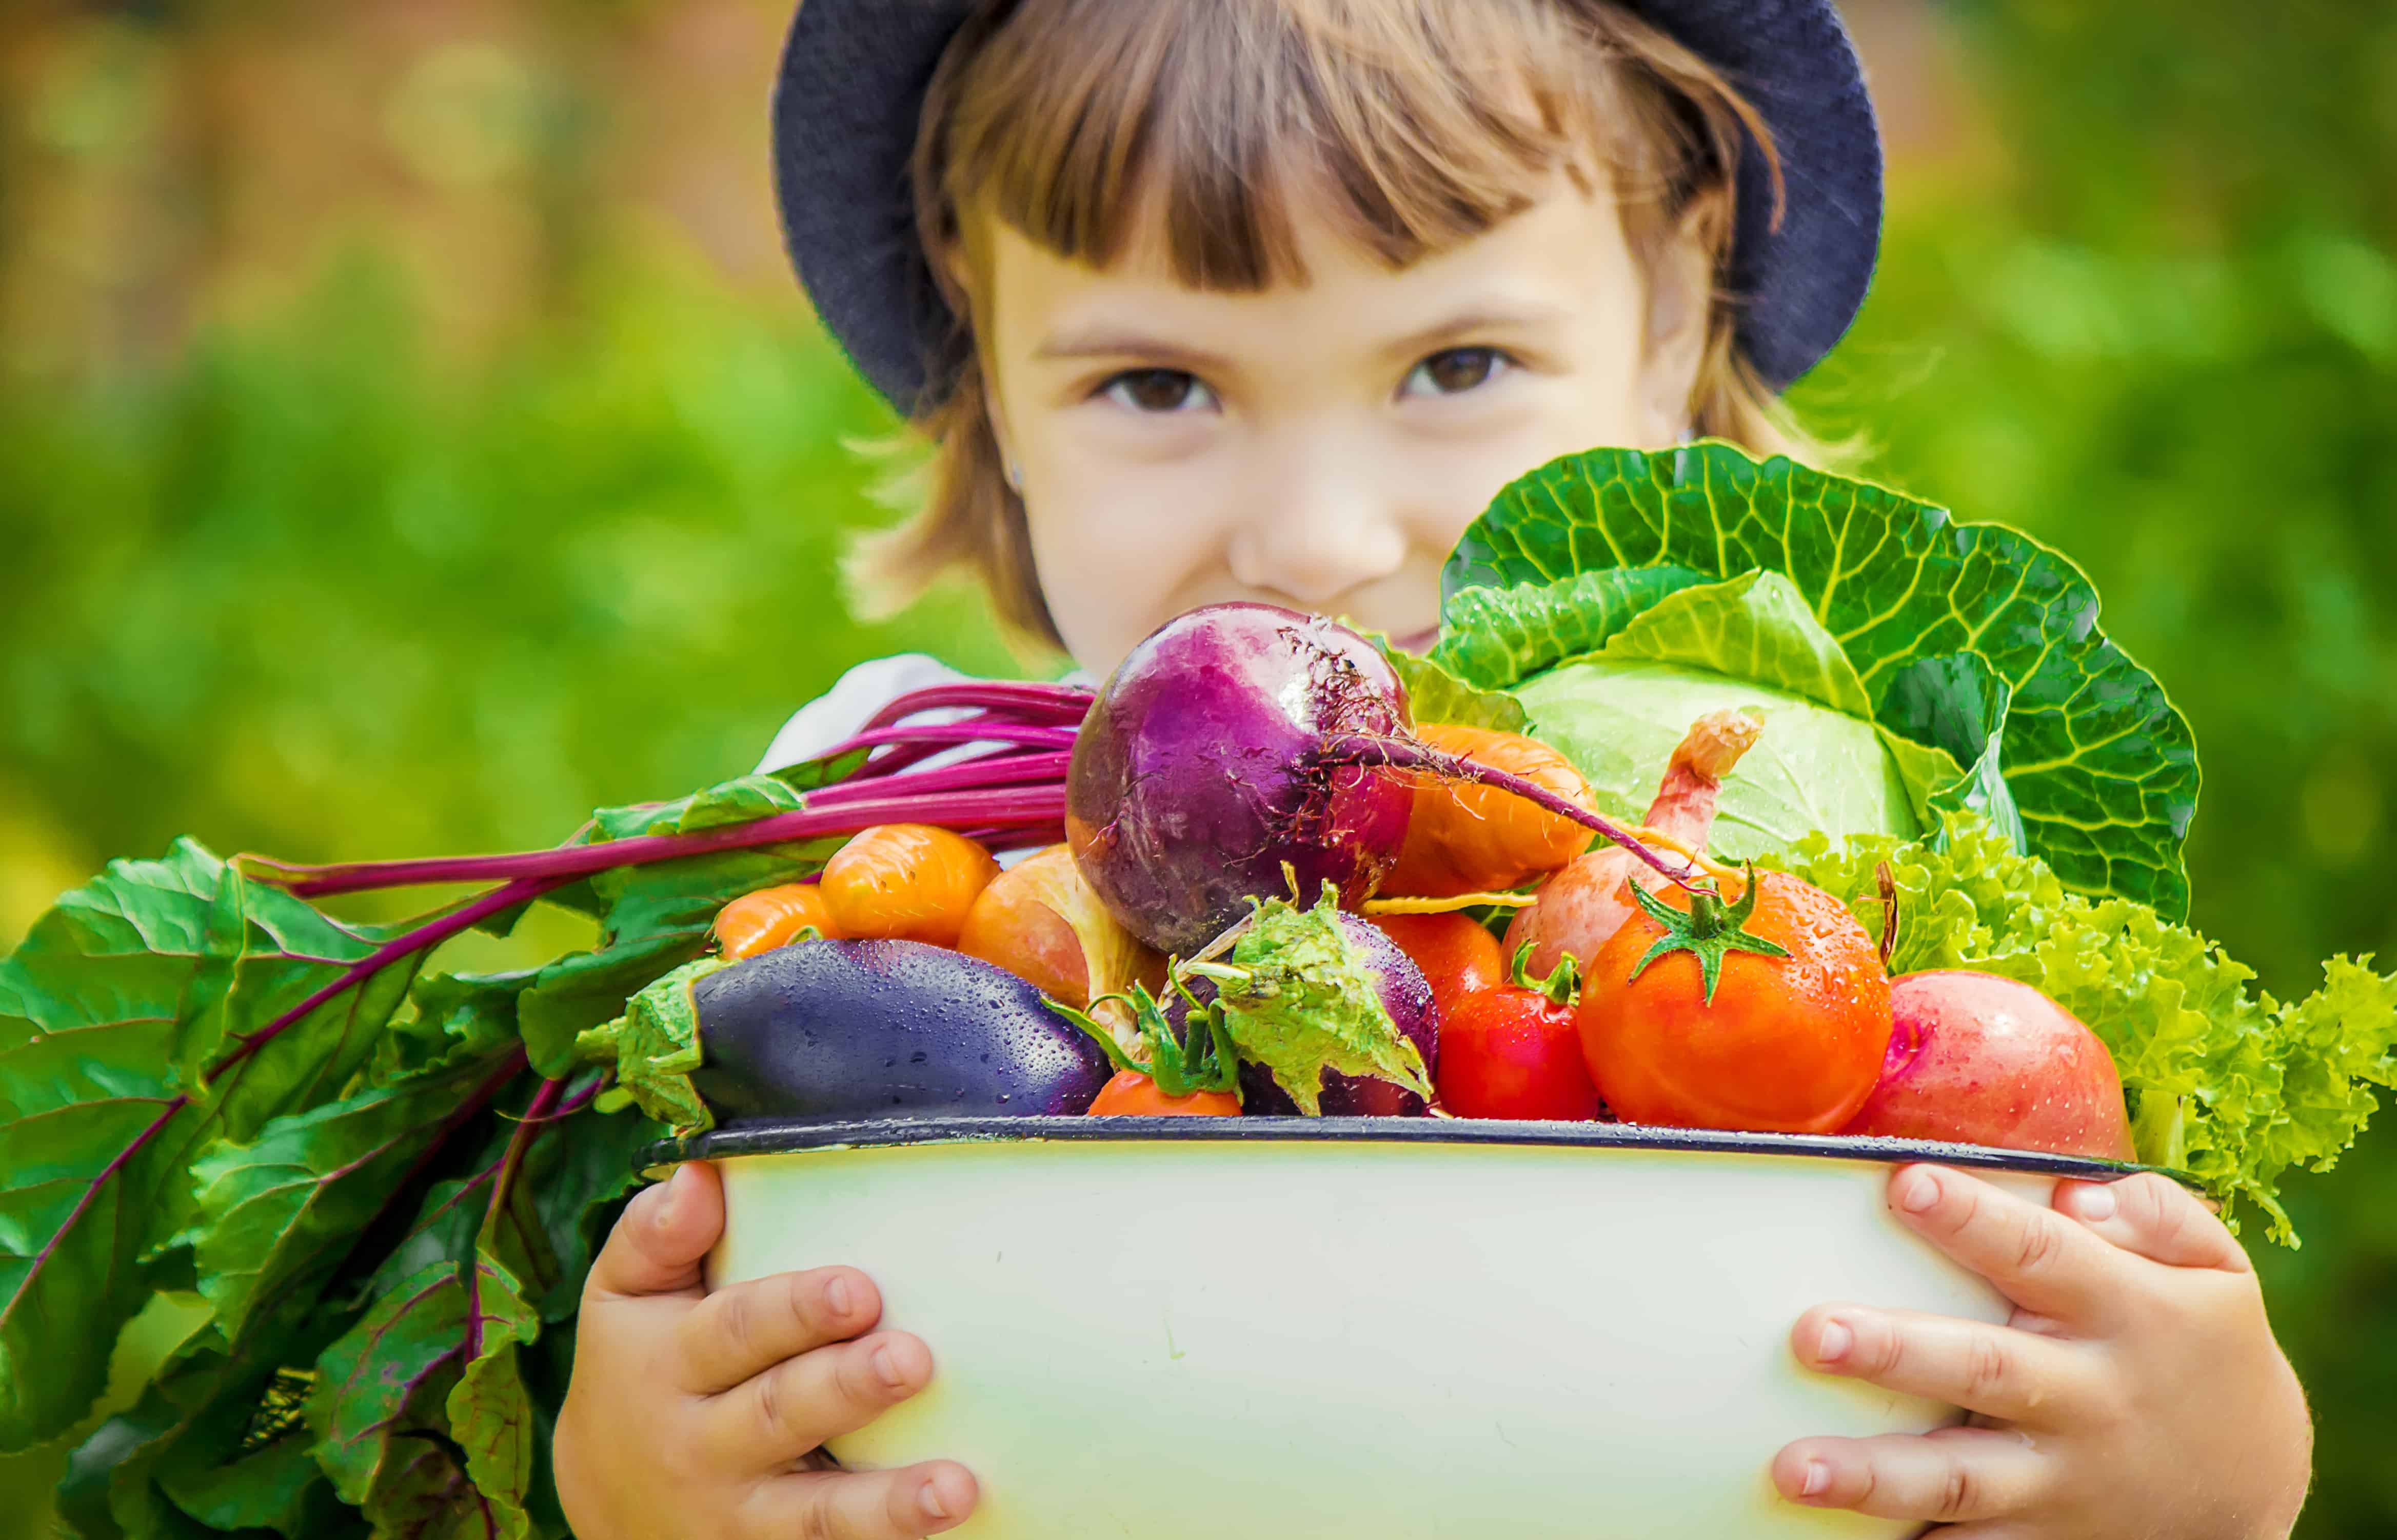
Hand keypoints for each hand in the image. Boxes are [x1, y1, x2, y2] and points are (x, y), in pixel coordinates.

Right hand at [554, 1162, 977, 1539]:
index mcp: (669, 1363)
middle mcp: (701, 1444)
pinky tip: (945, 1526)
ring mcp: (740, 1514)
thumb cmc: (636, 1363)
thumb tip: (702, 1172)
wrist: (601, 1496)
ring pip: (813, 1512)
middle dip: (847, 1388)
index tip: (860, 1287)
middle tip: (913, 1360)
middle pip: (781, 1414)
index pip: (735, 1330)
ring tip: (954, 1485)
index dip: (796, 1310)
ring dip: (886, 1503)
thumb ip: (656, 1233)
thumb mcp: (622, 1296)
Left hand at [1771, 1164, 2310, 1538]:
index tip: (1904, 1184)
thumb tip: (2074, 1193)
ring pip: (1958, 1479)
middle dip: (1894, 1352)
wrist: (2254, 1482)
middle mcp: (2089, 1396)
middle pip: (1983, 1369)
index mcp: (2126, 1312)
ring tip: (1791, 1467)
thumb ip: (2155, 1214)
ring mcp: (2061, 1478)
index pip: (2039, 1253)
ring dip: (1872, 1476)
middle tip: (1811, 1333)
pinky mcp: (2042, 1538)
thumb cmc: (2205, 1346)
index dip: (1972, 1219)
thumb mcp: (2217, 1271)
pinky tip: (1833, 1538)